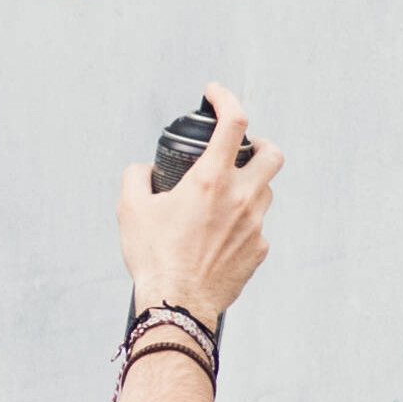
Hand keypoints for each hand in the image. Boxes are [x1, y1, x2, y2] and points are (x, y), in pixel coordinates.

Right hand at [115, 81, 282, 321]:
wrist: (178, 306)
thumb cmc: (154, 259)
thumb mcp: (129, 210)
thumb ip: (136, 178)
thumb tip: (144, 171)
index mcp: (211, 180)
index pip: (233, 121)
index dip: (226, 98)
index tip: (214, 95)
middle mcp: (241, 198)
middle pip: (272, 153)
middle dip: (260, 143)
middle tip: (242, 149)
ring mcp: (255, 225)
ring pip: (266, 191)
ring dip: (249, 185)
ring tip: (223, 199)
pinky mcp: (259, 251)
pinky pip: (257, 227)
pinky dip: (242, 224)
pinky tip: (219, 238)